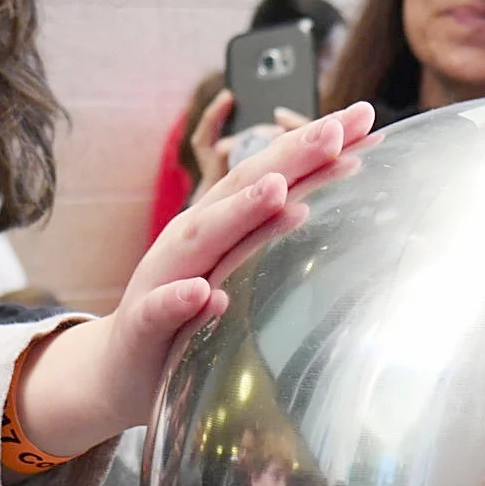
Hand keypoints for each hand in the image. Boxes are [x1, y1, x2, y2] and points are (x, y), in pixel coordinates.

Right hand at [17, 103, 378, 459]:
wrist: (122, 367)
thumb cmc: (190, 316)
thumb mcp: (237, 272)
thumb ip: (269, 236)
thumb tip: (323, 197)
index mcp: (221, 224)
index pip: (273, 176)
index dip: (314, 147)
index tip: (363, 119)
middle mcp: (192, 240)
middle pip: (241, 191)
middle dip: (287, 159)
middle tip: (334, 132)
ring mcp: (163, 279)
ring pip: (202, 239)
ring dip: (239, 214)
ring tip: (278, 191)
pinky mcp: (143, 328)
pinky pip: (159, 312)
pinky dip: (179, 301)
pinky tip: (205, 294)